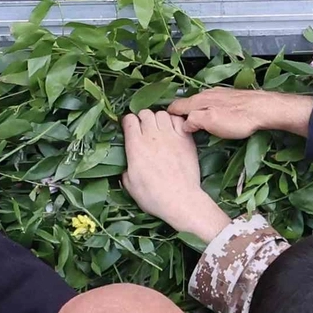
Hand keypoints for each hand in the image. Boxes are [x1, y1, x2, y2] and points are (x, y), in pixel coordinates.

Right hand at [119, 109, 230, 243]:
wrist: (181, 200)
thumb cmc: (153, 196)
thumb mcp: (130, 185)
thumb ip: (126, 169)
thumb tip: (127, 165)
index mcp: (135, 146)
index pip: (129, 119)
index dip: (128, 122)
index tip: (130, 129)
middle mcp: (152, 136)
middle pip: (145, 113)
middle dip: (143, 118)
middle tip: (145, 129)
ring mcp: (171, 136)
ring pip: (162, 113)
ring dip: (158, 118)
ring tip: (159, 129)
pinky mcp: (186, 139)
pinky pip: (178, 119)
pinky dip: (174, 121)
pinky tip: (173, 130)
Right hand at [167, 86, 312, 142]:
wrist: (263, 109)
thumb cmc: (238, 118)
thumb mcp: (211, 122)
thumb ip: (193, 121)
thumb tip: (182, 124)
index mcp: (198, 101)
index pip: (175, 106)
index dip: (166, 116)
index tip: (161, 125)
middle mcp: (205, 94)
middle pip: (186, 104)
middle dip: (177, 113)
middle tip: (172, 127)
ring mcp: (218, 95)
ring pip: (197, 102)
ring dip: (190, 111)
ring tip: (187, 124)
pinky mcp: (229, 98)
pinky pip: (209, 102)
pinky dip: (203, 109)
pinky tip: (208, 116)